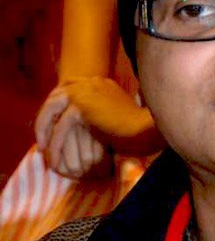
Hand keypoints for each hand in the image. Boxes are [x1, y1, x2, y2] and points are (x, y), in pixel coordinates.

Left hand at [35, 77, 163, 175]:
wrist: (145, 130)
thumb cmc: (137, 128)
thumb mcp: (116, 114)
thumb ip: (101, 110)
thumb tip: (85, 122)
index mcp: (99, 82)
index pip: (69, 88)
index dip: (57, 106)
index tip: (52, 125)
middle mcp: (90, 82)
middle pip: (56, 95)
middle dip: (45, 118)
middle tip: (43, 139)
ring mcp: (85, 91)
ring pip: (53, 109)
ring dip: (45, 130)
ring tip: (45, 150)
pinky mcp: (82, 106)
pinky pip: (61, 127)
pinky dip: (56, 144)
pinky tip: (55, 158)